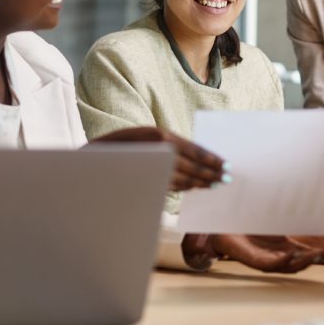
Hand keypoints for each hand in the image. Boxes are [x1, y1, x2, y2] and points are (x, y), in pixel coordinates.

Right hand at [92, 126, 224, 190]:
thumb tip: (195, 156)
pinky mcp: (149, 181)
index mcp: (163, 136)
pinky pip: (172, 185)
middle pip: (193, 166)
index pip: (195, 149)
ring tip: (215, 185)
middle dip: (211, 173)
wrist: (97, 156)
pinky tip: (195, 188)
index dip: (212, 158)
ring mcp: (154, 167)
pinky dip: (185, 187)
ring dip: (201, 183)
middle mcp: (160, 151)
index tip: (226, 164)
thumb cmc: (126, 144)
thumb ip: (170, 145)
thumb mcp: (149, 136)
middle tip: (226, 178)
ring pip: (184, 179)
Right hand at [183, 234, 321, 272]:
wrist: (228, 231)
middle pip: (288, 265)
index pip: (270, 264)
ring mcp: (277, 253)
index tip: (290, 253)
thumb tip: (255, 236)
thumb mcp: (231, 235)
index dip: (281, 261)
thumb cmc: (228, 234)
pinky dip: (309, 251)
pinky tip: (320, 250)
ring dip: (310, 258)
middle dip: (302, 261)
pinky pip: (299, 250)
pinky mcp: (284, 244)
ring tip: (323, 254)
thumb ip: (241, 239)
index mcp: (254, 259)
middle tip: (316, 255)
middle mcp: (268, 260)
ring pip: (296, 261)